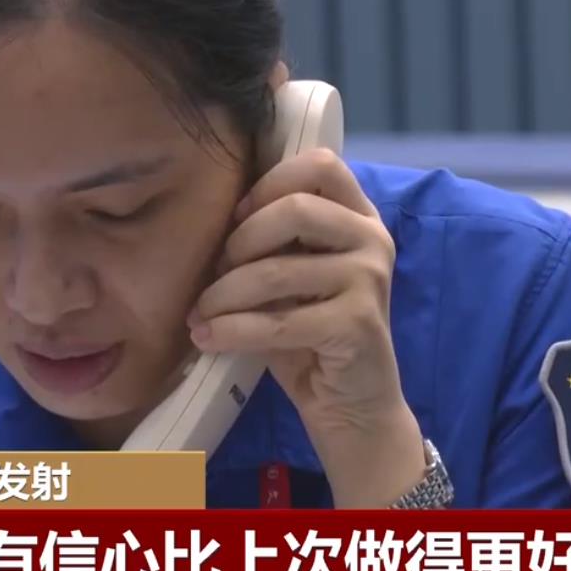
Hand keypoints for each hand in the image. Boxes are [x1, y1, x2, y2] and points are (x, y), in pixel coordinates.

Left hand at [186, 147, 426, 506]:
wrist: (352, 405)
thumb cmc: (310, 335)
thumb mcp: (291, 276)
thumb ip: (270, 243)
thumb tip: (206, 223)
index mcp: (359, 217)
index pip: (320, 165)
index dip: (268, 185)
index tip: (235, 221)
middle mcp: (373, 239)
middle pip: (294, 209)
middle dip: (239, 242)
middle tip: (213, 276)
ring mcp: (370, 280)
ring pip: (275, 270)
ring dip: (222, 295)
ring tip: (198, 315)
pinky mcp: (357, 325)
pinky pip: (278, 321)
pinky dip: (232, 330)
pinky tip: (208, 338)